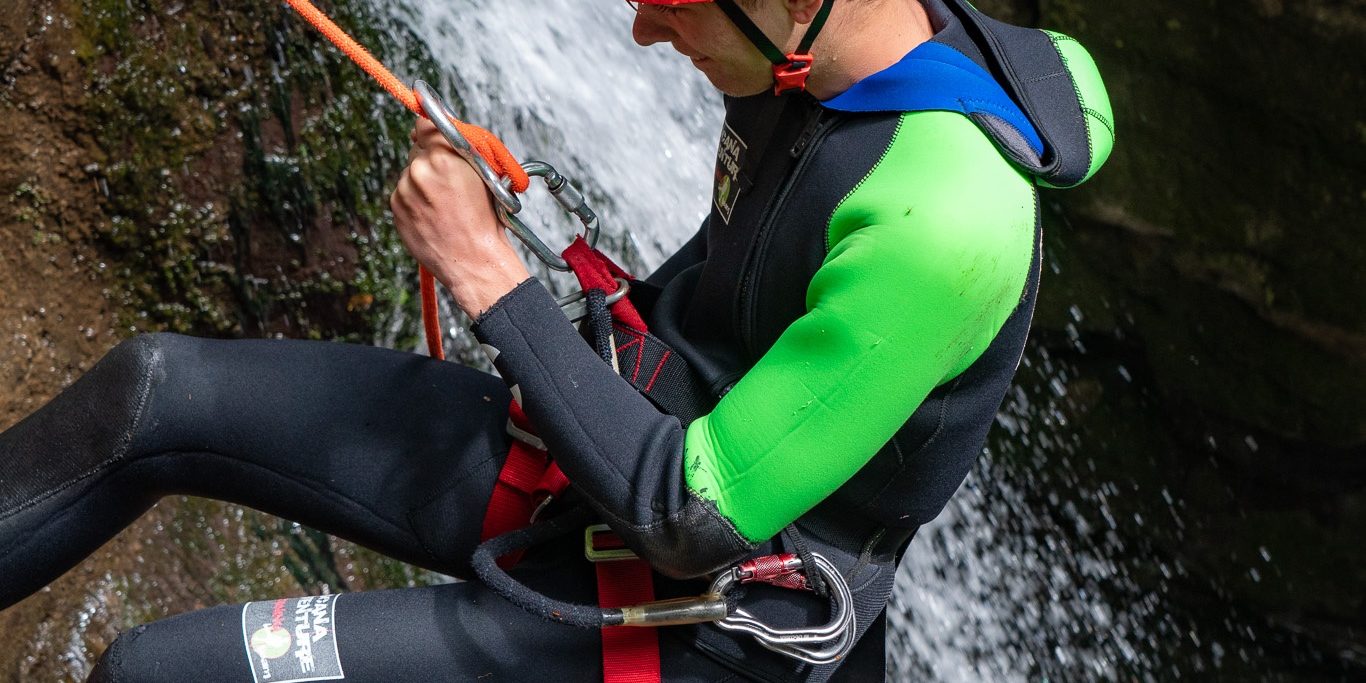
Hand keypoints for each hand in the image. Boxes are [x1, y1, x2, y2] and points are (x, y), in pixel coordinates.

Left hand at [390, 118, 531, 317]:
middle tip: (450, 178)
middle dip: (431, 158)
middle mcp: (419, 171)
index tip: (433, 132)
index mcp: (444, 157)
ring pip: (410, 171)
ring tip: (444, 202)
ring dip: (423, 180)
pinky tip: (434, 212)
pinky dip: (415, 198)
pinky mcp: (395, 207)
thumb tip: (440, 125)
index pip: (425, 124)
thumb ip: (460, 147)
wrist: (474, 260)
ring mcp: (404, 190)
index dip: (432, 129)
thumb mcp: (485, 174)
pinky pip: (403, 192)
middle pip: (418, 148)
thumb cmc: (486, 220)